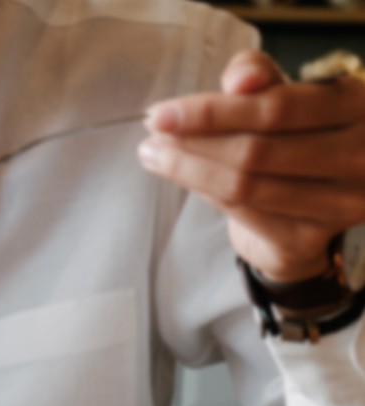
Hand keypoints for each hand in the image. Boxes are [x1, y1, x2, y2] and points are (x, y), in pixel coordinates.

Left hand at [138, 49, 364, 281]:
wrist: (313, 209)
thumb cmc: (296, 138)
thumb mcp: (285, 96)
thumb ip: (259, 76)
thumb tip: (240, 79)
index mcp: (357, 108)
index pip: (276, 109)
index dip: (212, 111)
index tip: (160, 113)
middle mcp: (359, 157)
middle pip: (255, 152)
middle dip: (193, 142)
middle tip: (151, 136)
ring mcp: (340, 204)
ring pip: (244, 185)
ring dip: (188, 170)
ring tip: (153, 155)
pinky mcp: (308, 239)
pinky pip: (240, 213)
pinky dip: (204, 191)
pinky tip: (179, 176)